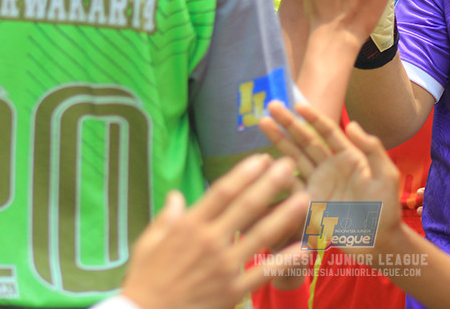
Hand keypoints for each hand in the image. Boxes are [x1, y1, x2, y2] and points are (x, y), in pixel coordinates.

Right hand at [119, 154, 308, 308]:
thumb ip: (167, 217)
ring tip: (305, 197)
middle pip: (246, 206)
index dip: (244, 172)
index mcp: (189, 226)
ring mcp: (223, 266)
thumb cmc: (144, 281)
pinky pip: (264, 272)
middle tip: (290, 165)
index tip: (261, 158)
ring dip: (285, 214)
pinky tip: (303, 247)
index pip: (222, 191)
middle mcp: (209, 241)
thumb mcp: (148, 243)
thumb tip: (176, 195)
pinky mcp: (232, 291)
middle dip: (270, 183)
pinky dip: (285, 260)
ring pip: (261, 235)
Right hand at [260, 101, 403, 253]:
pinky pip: (291, 183)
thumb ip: (371, 149)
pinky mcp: (310, 201)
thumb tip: (351, 123)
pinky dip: (278, 173)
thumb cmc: (386, 208)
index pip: (327, 132)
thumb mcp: (386, 175)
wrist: (377, 242)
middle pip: (306, 140)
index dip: (313, 118)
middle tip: (272, 105)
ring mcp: (318, 183)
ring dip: (279, 140)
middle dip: (289, 123)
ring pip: (295, 156)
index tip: (297, 104)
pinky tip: (265, 161)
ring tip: (263, 122)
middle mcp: (330, 166)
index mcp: (348, 157)